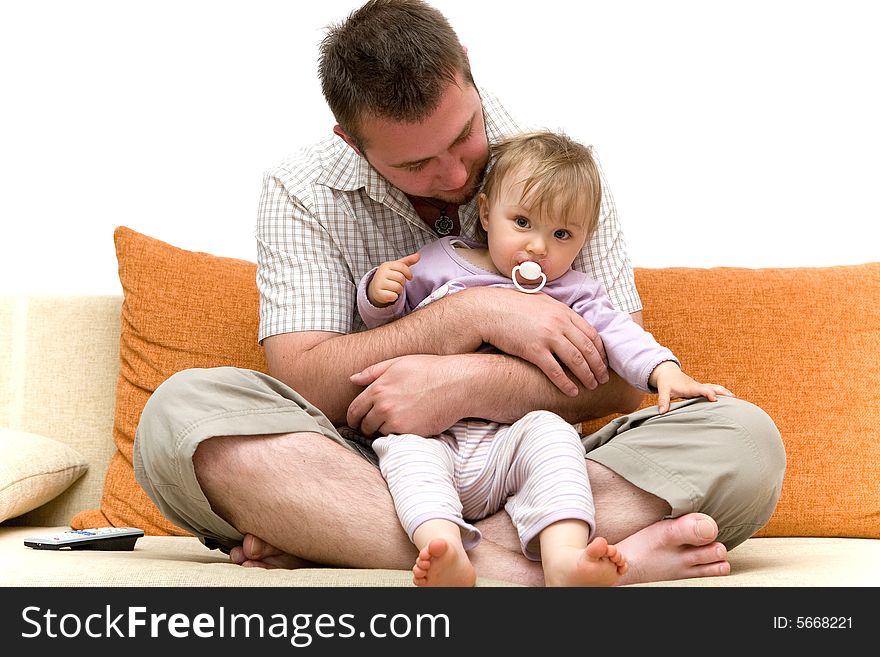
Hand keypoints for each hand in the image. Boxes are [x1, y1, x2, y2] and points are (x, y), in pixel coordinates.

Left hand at [347, 354, 465, 436]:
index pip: (354, 410)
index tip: (356, 422)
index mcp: (378, 388)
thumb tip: (353, 379)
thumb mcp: (399, 363)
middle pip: (365, 425)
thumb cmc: (430, 370)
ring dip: (384, 430)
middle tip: (375, 424)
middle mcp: (383, 407)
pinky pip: (396, 439)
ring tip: (397, 422)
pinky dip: (398, 435)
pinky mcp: (409, 433)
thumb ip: (373, 371)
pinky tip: (408, 426)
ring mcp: (396, 422)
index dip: (353, 418)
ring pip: (380, 433)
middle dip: (368, 426)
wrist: (456, 385)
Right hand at [368, 252, 419, 306]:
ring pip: (398, 288)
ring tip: (393, 289)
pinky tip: (390, 294)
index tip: (409, 277)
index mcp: (386, 265)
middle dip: (402, 283)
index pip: (402, 267)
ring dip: (398, 290)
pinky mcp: (379, 294)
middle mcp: (381, 273)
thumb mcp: (397, 267)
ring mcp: (379, 283)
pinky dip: (394, 297)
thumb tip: (418, 256)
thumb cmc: (389, 276)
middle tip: (397, 283)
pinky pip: (393, 296)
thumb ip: (408, 261)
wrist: (375, 288)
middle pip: (401, 278)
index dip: (408, 273)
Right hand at [471, 287, 607, 396]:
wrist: (490, 310)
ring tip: (592, 386)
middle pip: (587, 348)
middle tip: (603, 378)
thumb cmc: (513, 306)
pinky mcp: (533, 350)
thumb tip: (570, 323)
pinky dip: (566, 383)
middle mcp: (559, 323)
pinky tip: (572, 391)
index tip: (604, 362)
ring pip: (576, 360)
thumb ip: (558, 313)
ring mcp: (547, 337)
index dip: (601, 350)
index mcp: (563, 311)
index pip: (591, 333)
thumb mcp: (541, 302)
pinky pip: (555, 370)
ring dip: (587, 375)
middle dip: (598, 366)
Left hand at [650, 361, 735, 413]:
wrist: (668, 373)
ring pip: (714, 387)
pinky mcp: (701, 388)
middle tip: (733, 397)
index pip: (701, 389)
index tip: (715, 399)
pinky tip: (729, 397)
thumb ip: (663, 401)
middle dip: (722, 392)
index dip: (708, 393)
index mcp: (689, 387)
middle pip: (712, 387)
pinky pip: (713, 389)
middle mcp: (697, 386)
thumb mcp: (663, 391)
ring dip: (724, 391)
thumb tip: (662, 412)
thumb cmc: (666, 383)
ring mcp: (700, 386)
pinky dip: (722, 392)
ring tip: (735, 398)